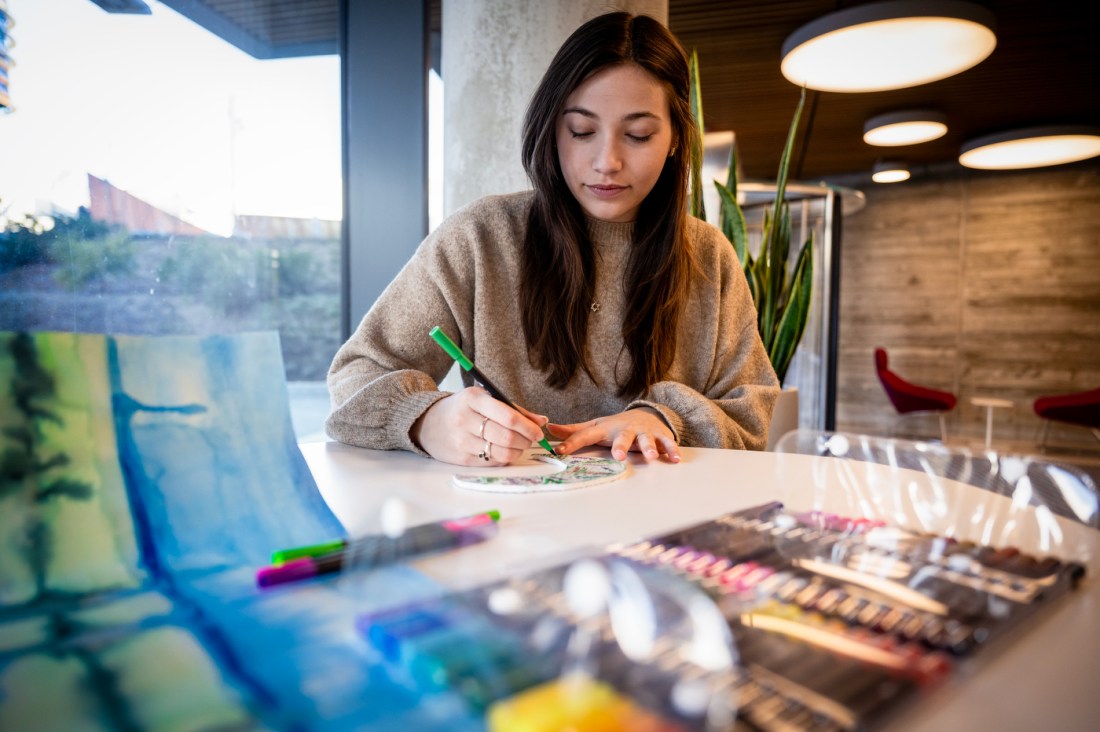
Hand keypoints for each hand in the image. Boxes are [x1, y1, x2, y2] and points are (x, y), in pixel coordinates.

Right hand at [411, 387, 548, 466]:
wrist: (426, 423)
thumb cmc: (462, 408)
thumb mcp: (483, 399)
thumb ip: (513, 409)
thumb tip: (541, 421)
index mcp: (473, 399)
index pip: (508, 416)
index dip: (528, 426)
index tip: (539, 431)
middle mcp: (465, 420)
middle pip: (507, 437)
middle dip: (526, 440)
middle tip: (531, 439)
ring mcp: (461, 441)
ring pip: (501, 453)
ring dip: (517, 451)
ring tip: (519, 445)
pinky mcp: (461, 459)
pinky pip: (492, 462)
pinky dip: (504, 458)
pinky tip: (504, 451)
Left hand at [546, 407, 680, 462]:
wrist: (646, 414)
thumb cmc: (615, 426)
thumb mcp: (594, 427)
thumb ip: (574, 431)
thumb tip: (550, 429)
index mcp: (605, 429)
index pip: (585, 436)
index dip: (571, 443)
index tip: (558, 451)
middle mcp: (624, 429)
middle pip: (622, 438)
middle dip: (620, 446)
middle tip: (618, 456)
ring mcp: (643, 432)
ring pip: (646, 439)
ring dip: (648, 447)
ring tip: (650, 457)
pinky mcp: (659, 435)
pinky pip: (666, 443)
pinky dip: (671, 450)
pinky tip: (674, 459)